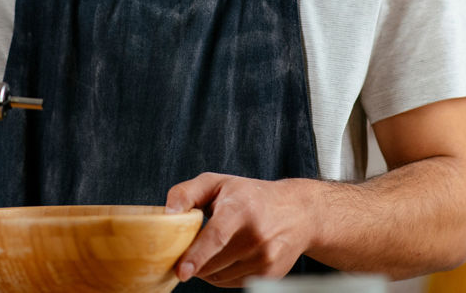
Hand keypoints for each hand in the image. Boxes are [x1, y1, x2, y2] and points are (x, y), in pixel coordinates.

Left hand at [166, 173, 314, 286]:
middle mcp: (256, 235)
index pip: (216, 236)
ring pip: (220, 276)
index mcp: (241, 209)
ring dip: (207, 268)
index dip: (197, 256)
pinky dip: (222, 274)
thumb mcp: (218, 182)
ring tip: (212, 248)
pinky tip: (227, 256)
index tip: (181, 271)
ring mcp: (265, 258)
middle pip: (214, 262)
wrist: (298, 212)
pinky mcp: (270, 274)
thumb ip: (186, 193)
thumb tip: (167, 213)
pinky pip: (233, 282)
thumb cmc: (251, 195)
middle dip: (195, 261)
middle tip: (188, 249)